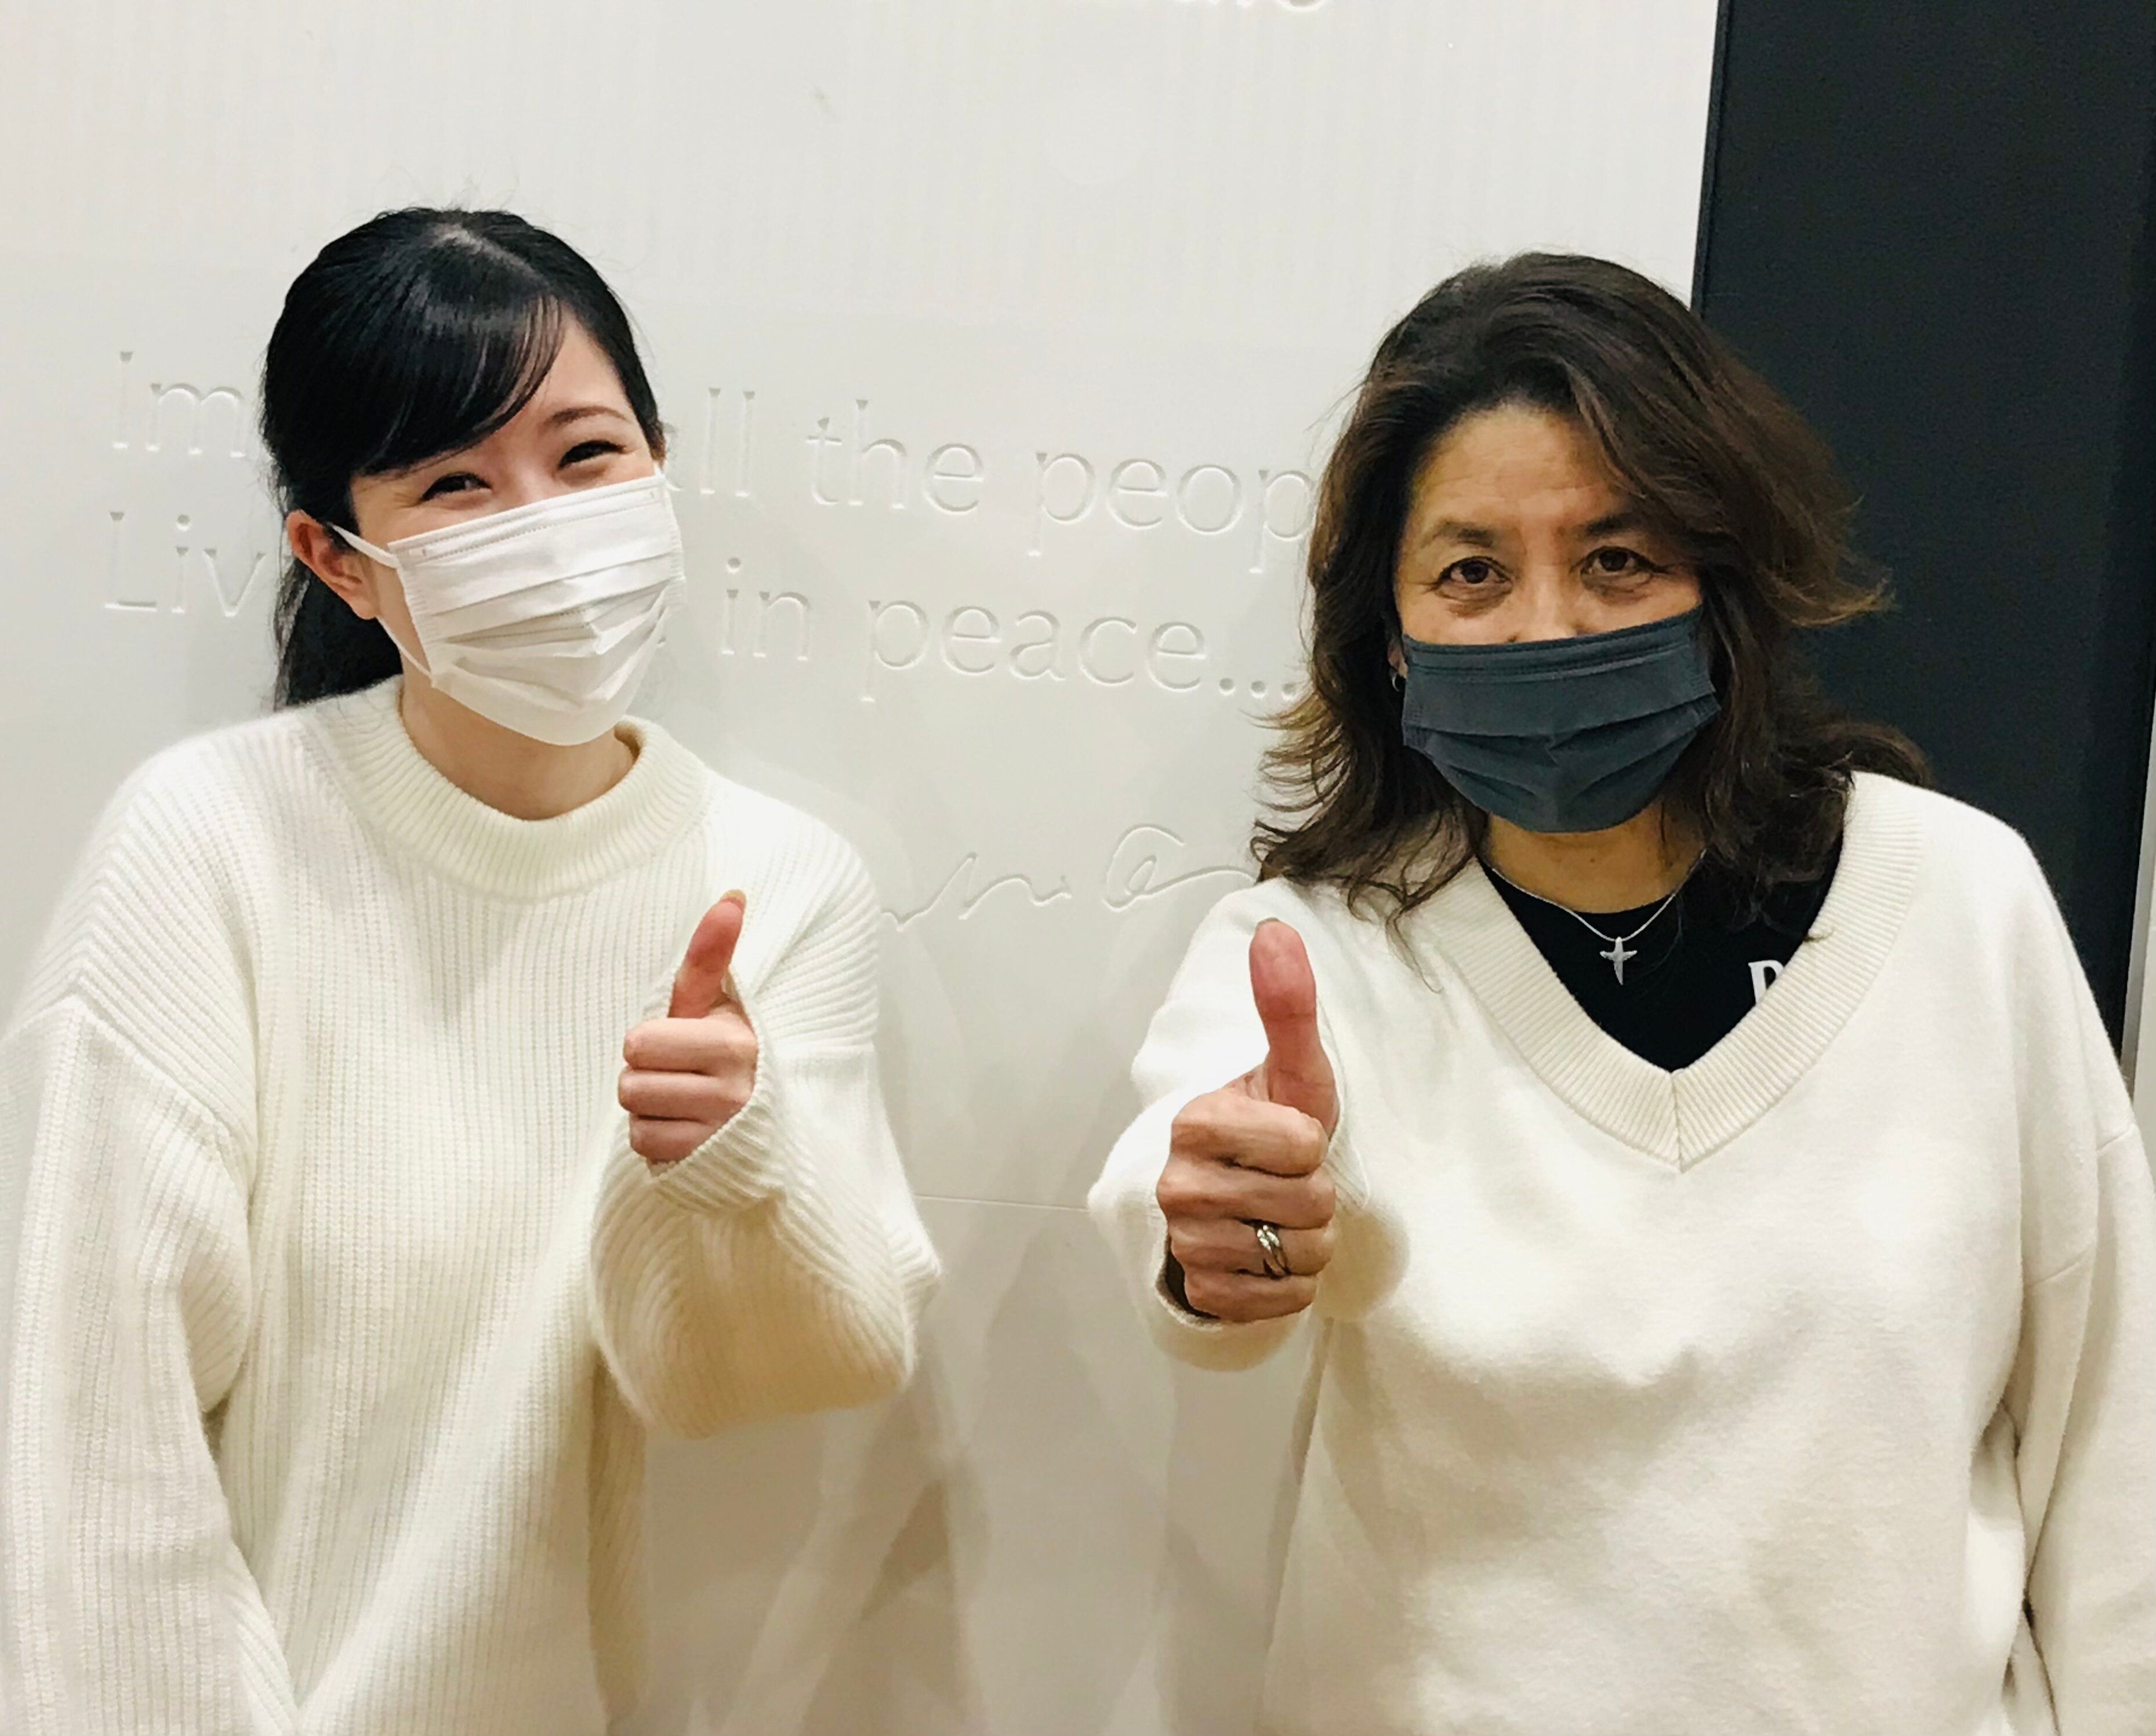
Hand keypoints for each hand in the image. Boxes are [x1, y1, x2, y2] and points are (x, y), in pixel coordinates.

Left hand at [620, 892, 757, 1165]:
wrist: (759, 1119)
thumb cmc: (724, 1051)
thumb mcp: (718, 1005)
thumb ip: (712, 955)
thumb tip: (731, 895)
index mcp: (735, 1041)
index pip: (640, 1042)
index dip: (649, 1043)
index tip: (680, 1044)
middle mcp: (733, 1086)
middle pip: (631, 1080)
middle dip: (645, 1076)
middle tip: (678, 1076)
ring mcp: (720, 1128)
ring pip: (635, 1113)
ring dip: (649, 1108)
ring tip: (681, 1102)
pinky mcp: (705, 1162)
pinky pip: (644, 1143)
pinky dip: (655, 1137)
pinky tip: (681, 1127)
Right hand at [1156, 920, 1338, 1322]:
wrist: (1240, 1202)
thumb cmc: (1273, 1131)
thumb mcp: (1291, 1071)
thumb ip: (1286, 1004)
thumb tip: (1276, 929)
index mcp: (1196, 1122)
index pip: (1302, 1144)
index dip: (1311, 1146)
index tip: (1288, 1142)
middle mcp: (1176, 1183)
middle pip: (1304, 1205)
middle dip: (1314, 1201)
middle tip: (1287, 1186)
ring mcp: (1183, 1241)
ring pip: (1293, 1256)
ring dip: (1304, 1246)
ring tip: (1278, 1222)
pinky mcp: (1199, 1293)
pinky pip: (1277, 1302)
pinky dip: (1287, 1288)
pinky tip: (1266, 1262)